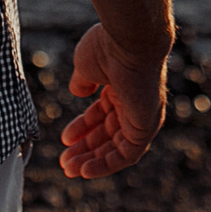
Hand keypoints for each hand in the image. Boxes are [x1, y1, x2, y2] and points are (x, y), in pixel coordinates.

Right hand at [59, 23, 167, 177]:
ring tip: (69, 169)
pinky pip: (127, 154)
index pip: (102, 114)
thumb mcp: (86, 65)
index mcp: (120, 86)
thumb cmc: (107, 46)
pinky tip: (86, 171)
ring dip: (92, 160)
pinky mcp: (146, 127)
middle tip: (65, 162)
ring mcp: (141, 115)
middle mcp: (134, 102)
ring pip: (116, 147)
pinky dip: (107, 164)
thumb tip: (77, 91)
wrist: (129, 40)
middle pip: (108, 133)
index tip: (64, 139)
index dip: (82, 128)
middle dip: (86, 149)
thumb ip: (83, 81)